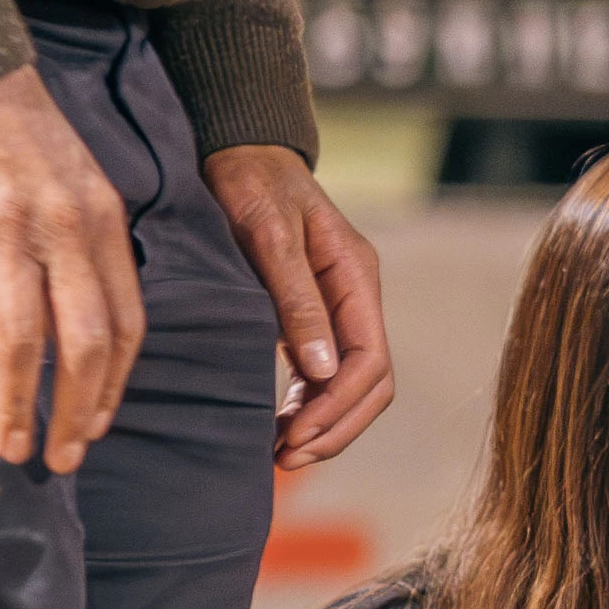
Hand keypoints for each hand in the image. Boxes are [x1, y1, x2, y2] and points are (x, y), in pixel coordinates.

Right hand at [0, 63, 144, 476]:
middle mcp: (65, 229)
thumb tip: (87, 317)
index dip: (113, 385)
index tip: (96, 426)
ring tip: (7, 444)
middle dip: (75, 412)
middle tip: (60, 459)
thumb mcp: (79, 179)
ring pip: (22, 336)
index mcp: (103, 222)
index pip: (125, 322)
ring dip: (16, 400)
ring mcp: (8, 224)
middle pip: (85, 343)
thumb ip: (88, 243)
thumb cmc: (15, 128)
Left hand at [206, 147, 393, 461]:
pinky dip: (308, 405)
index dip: (340, 408)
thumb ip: (296, 300)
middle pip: (371, 384)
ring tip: (282, 453)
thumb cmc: (249, 181)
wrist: (237, 149)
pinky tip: (280, 425)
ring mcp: (338, 307)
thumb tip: (323, 370)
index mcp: (357, 278)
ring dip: (323, 424)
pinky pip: (325, 373)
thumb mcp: (268, 233)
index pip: (371, 362)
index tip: (297, 436)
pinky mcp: (312, 313)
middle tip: (288, 459)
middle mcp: (356, 297)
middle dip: (335, 428)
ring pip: (351, 385)